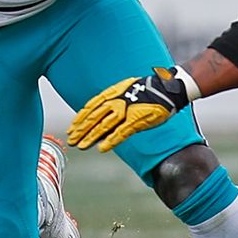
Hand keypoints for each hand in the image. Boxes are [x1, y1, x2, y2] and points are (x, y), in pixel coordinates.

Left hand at [68, 68, 189, 151]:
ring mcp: (125, 110)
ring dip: (91, 137)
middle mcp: (116, 101)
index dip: (80, 119)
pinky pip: (121, 132)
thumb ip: (113, 102)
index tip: (71, 128)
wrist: (166, 89)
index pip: (91, 107)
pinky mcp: (136, 120)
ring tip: (81, 146)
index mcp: (112, 93)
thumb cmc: (146, 91)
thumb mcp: (125, 91)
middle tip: (71, 140)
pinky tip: (101, 149)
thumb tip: (101, 115)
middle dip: (81, 130)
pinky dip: (110, 141)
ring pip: (103, 126)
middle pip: (94, 117)